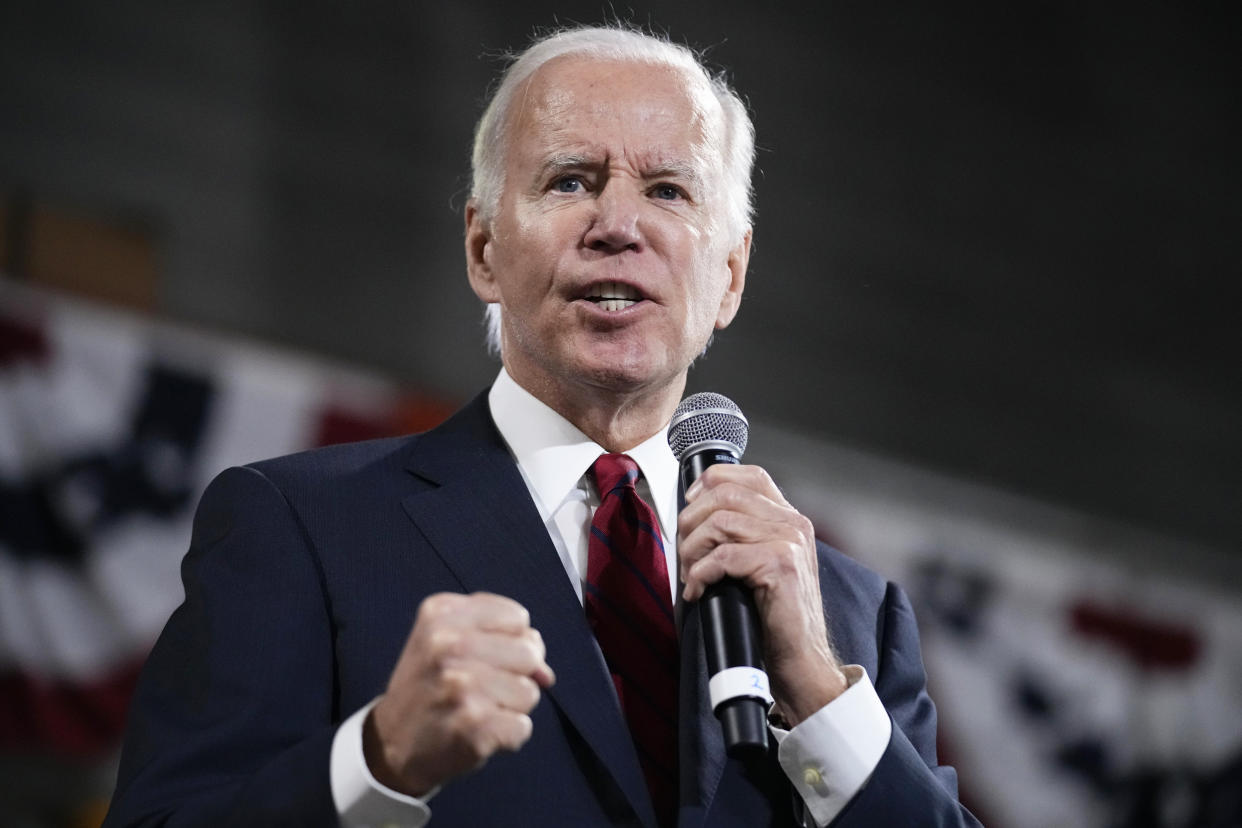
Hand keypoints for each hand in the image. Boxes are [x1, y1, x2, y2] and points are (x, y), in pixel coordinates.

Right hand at [364, 592, 554, 795]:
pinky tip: (477, 732)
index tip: (486, 657)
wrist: (390, 742)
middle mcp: (448, 644)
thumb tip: (545, 673)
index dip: (512, 640)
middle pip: (530, 652)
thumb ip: (504, 639)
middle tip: (480, 687)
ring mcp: (461, 685)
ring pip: (530, 691)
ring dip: (511, 707)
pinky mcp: (473, 725)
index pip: (518, 617)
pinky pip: (523, 727)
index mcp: (442, 612)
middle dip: (516, 674)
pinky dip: (508, 736)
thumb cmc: (430, 685)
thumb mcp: (448, 639)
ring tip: (476, 709)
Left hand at [677, 464, 846, 724]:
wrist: (801, 659)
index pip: (750, 475)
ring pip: (720, 523)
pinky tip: (698, 591)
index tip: (689, 503)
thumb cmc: (775, 616)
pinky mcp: (780, 566)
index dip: (712, 481)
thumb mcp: (761, 564)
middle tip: (683, 552)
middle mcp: (793, 523)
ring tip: (690, 574)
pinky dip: (700, 574)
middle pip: (726, 494)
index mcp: (789, 518)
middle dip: (691, 521)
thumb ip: (743, 534)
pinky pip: (723, 557)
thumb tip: (695, 514)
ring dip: (692, 549)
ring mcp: (790, 542)